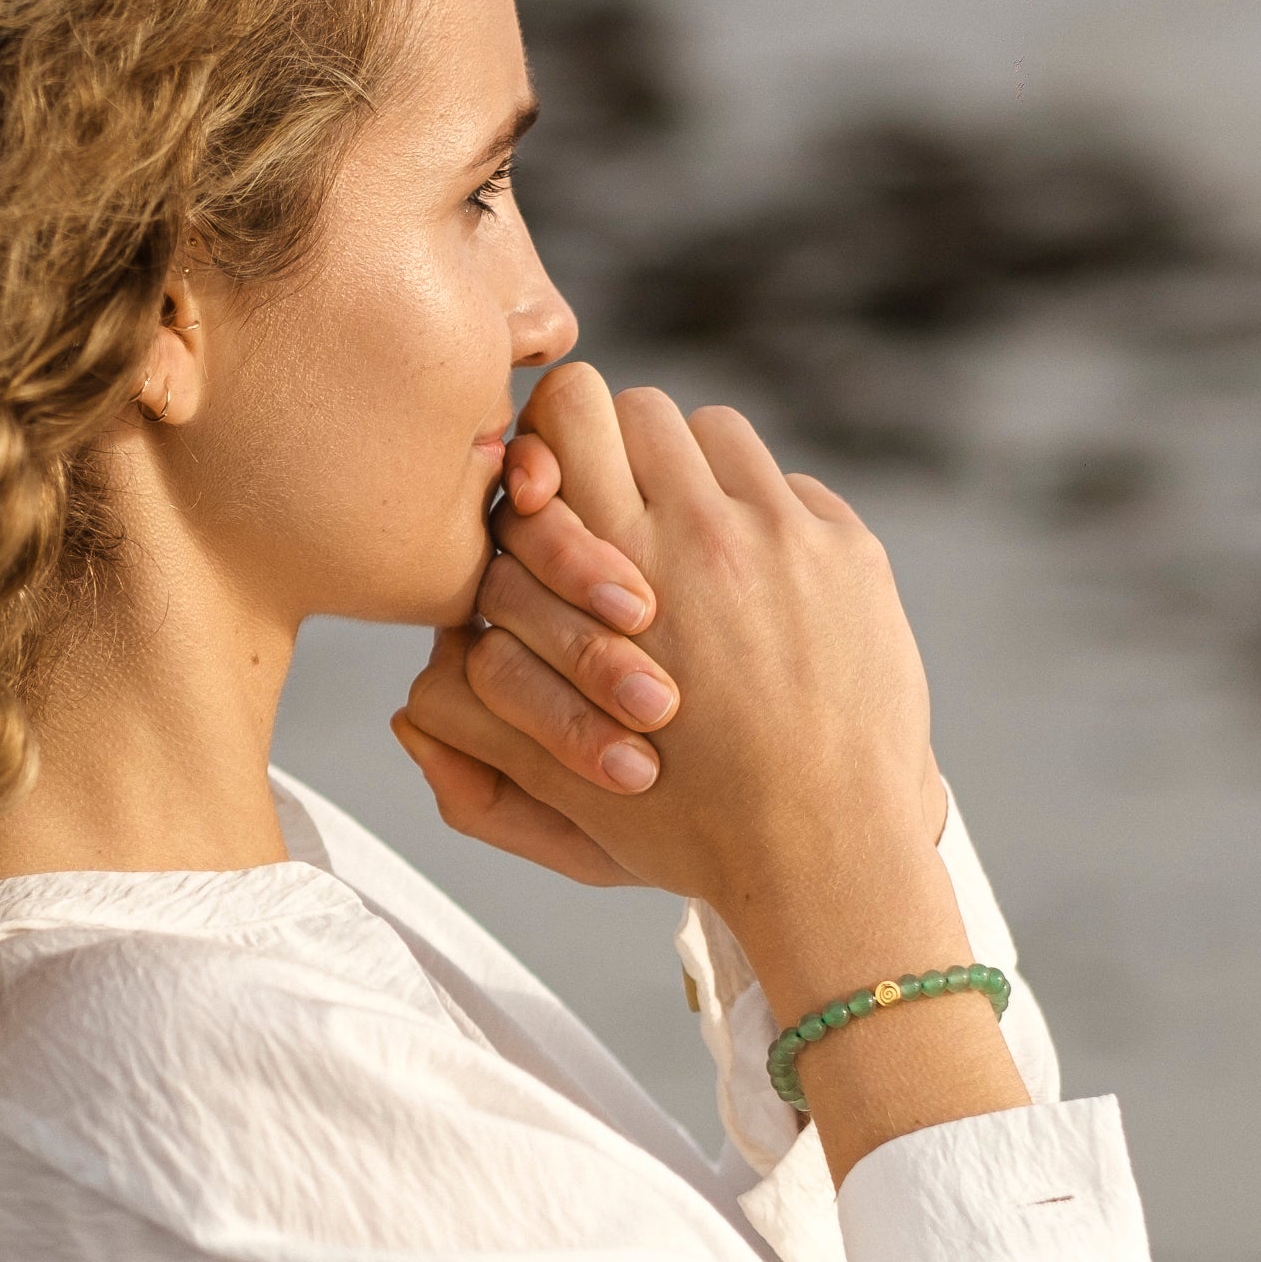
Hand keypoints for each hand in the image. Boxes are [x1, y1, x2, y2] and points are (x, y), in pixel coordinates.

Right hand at [398, 366, 1024, 1175]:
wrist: (833, 854)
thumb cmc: (687, 831)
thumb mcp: (560, 797)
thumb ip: (474, 742)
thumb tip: (410, 706)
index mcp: (619, 570)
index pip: (570, 407)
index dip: (552, 437)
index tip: (552, 489)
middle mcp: (702, 533)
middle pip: (639, 407)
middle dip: (620, 451)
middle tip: (616, 508)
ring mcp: (787, 537)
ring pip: (716, 432)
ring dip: (693, 475)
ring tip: (684, 542)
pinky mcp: (850, 552)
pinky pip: (790, 486)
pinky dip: (765, 518)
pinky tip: (756, 584)